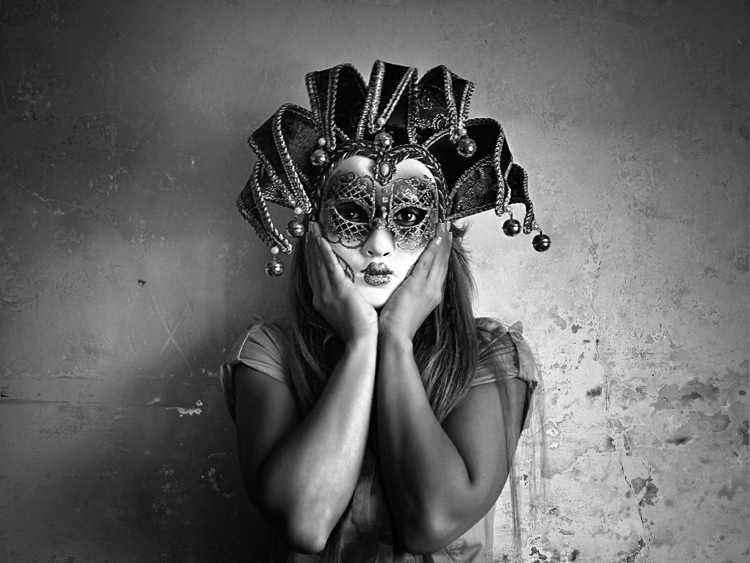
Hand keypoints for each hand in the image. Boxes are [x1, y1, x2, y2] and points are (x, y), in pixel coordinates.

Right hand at [306, 222, 378, 342]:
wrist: (360, 342)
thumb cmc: (357, 331)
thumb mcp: (345, 313)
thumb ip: (343, 300)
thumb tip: (348, 293)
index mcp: (321, 301)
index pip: (313, 275)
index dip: (310, 258)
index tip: (309, 245)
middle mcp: (321, 295)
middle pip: (312, 266)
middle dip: (309, 247)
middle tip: (307, 230)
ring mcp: (328, 292)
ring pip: (318, 263)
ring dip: (314, 244)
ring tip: (311, 229)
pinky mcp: (339, 289)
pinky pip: (329, 266)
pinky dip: (324, 252)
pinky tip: (321, 241)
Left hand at [378, 223, 451, 341]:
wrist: (397, 337)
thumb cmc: (397, 325)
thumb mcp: (407, 304)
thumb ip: (409, 292)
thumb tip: (404, 283)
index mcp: (432, 295)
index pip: (440, 270)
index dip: (443, 254)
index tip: (445, 240)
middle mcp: (434, 290)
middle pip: (443, 262)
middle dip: (446, 243)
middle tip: (448, 226)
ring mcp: (428, 288)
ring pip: (438, 260)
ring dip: (442, 241)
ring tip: (445, 226)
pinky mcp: (418, 286)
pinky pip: (428, 263)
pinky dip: (434, 249)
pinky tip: (437, 238)